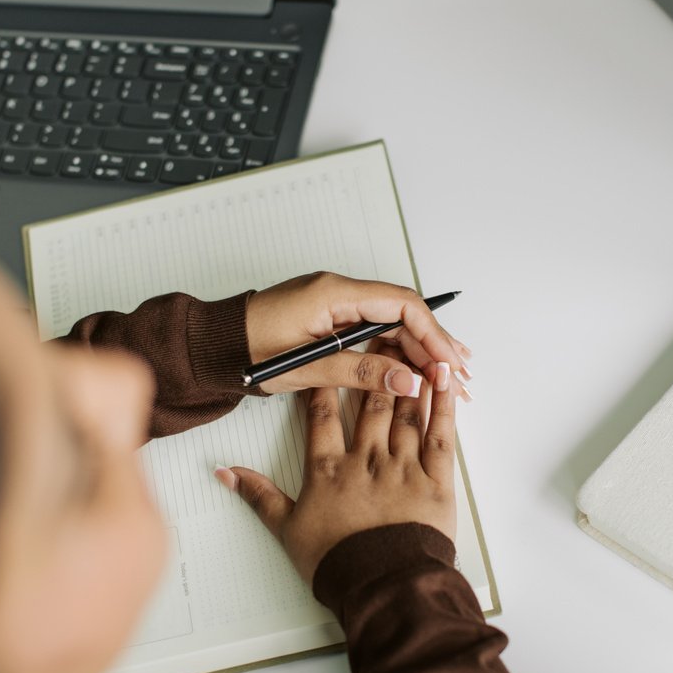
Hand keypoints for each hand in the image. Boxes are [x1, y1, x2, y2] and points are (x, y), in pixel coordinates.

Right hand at [216, 348, 456, 582]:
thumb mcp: (287, 530)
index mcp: (328, 470)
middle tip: (379, 338)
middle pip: (368, 404)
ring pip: (404, 412)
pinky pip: (440, 436)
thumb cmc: (337, 564)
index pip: (322, 416)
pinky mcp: (436, 482)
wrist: (383, 588)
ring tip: (413, 349)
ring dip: (409, 378)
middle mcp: (365, 460)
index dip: (323, 384)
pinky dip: (443, 406)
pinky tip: (444, 381)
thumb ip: (258, 495)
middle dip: (373, 368)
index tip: (326, 358)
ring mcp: (402, 468)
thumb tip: (225, 472)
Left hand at [245, 271, 470, 398]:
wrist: (212, 346)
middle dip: (434, 344)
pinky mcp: (330, 317)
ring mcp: (336, 303)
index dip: (432, 334)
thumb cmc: (247, 352)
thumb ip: (361, 371)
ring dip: (421, 349)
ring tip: (449, 376)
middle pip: (403, 313)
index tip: (450, 363)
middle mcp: (340, 291)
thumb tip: (409, 381)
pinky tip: (416, 367)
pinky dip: (398, 349)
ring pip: (392, 322)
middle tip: (461, 376)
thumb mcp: (307, 367)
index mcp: (334, 293)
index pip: (401, 305)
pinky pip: (375, 328)